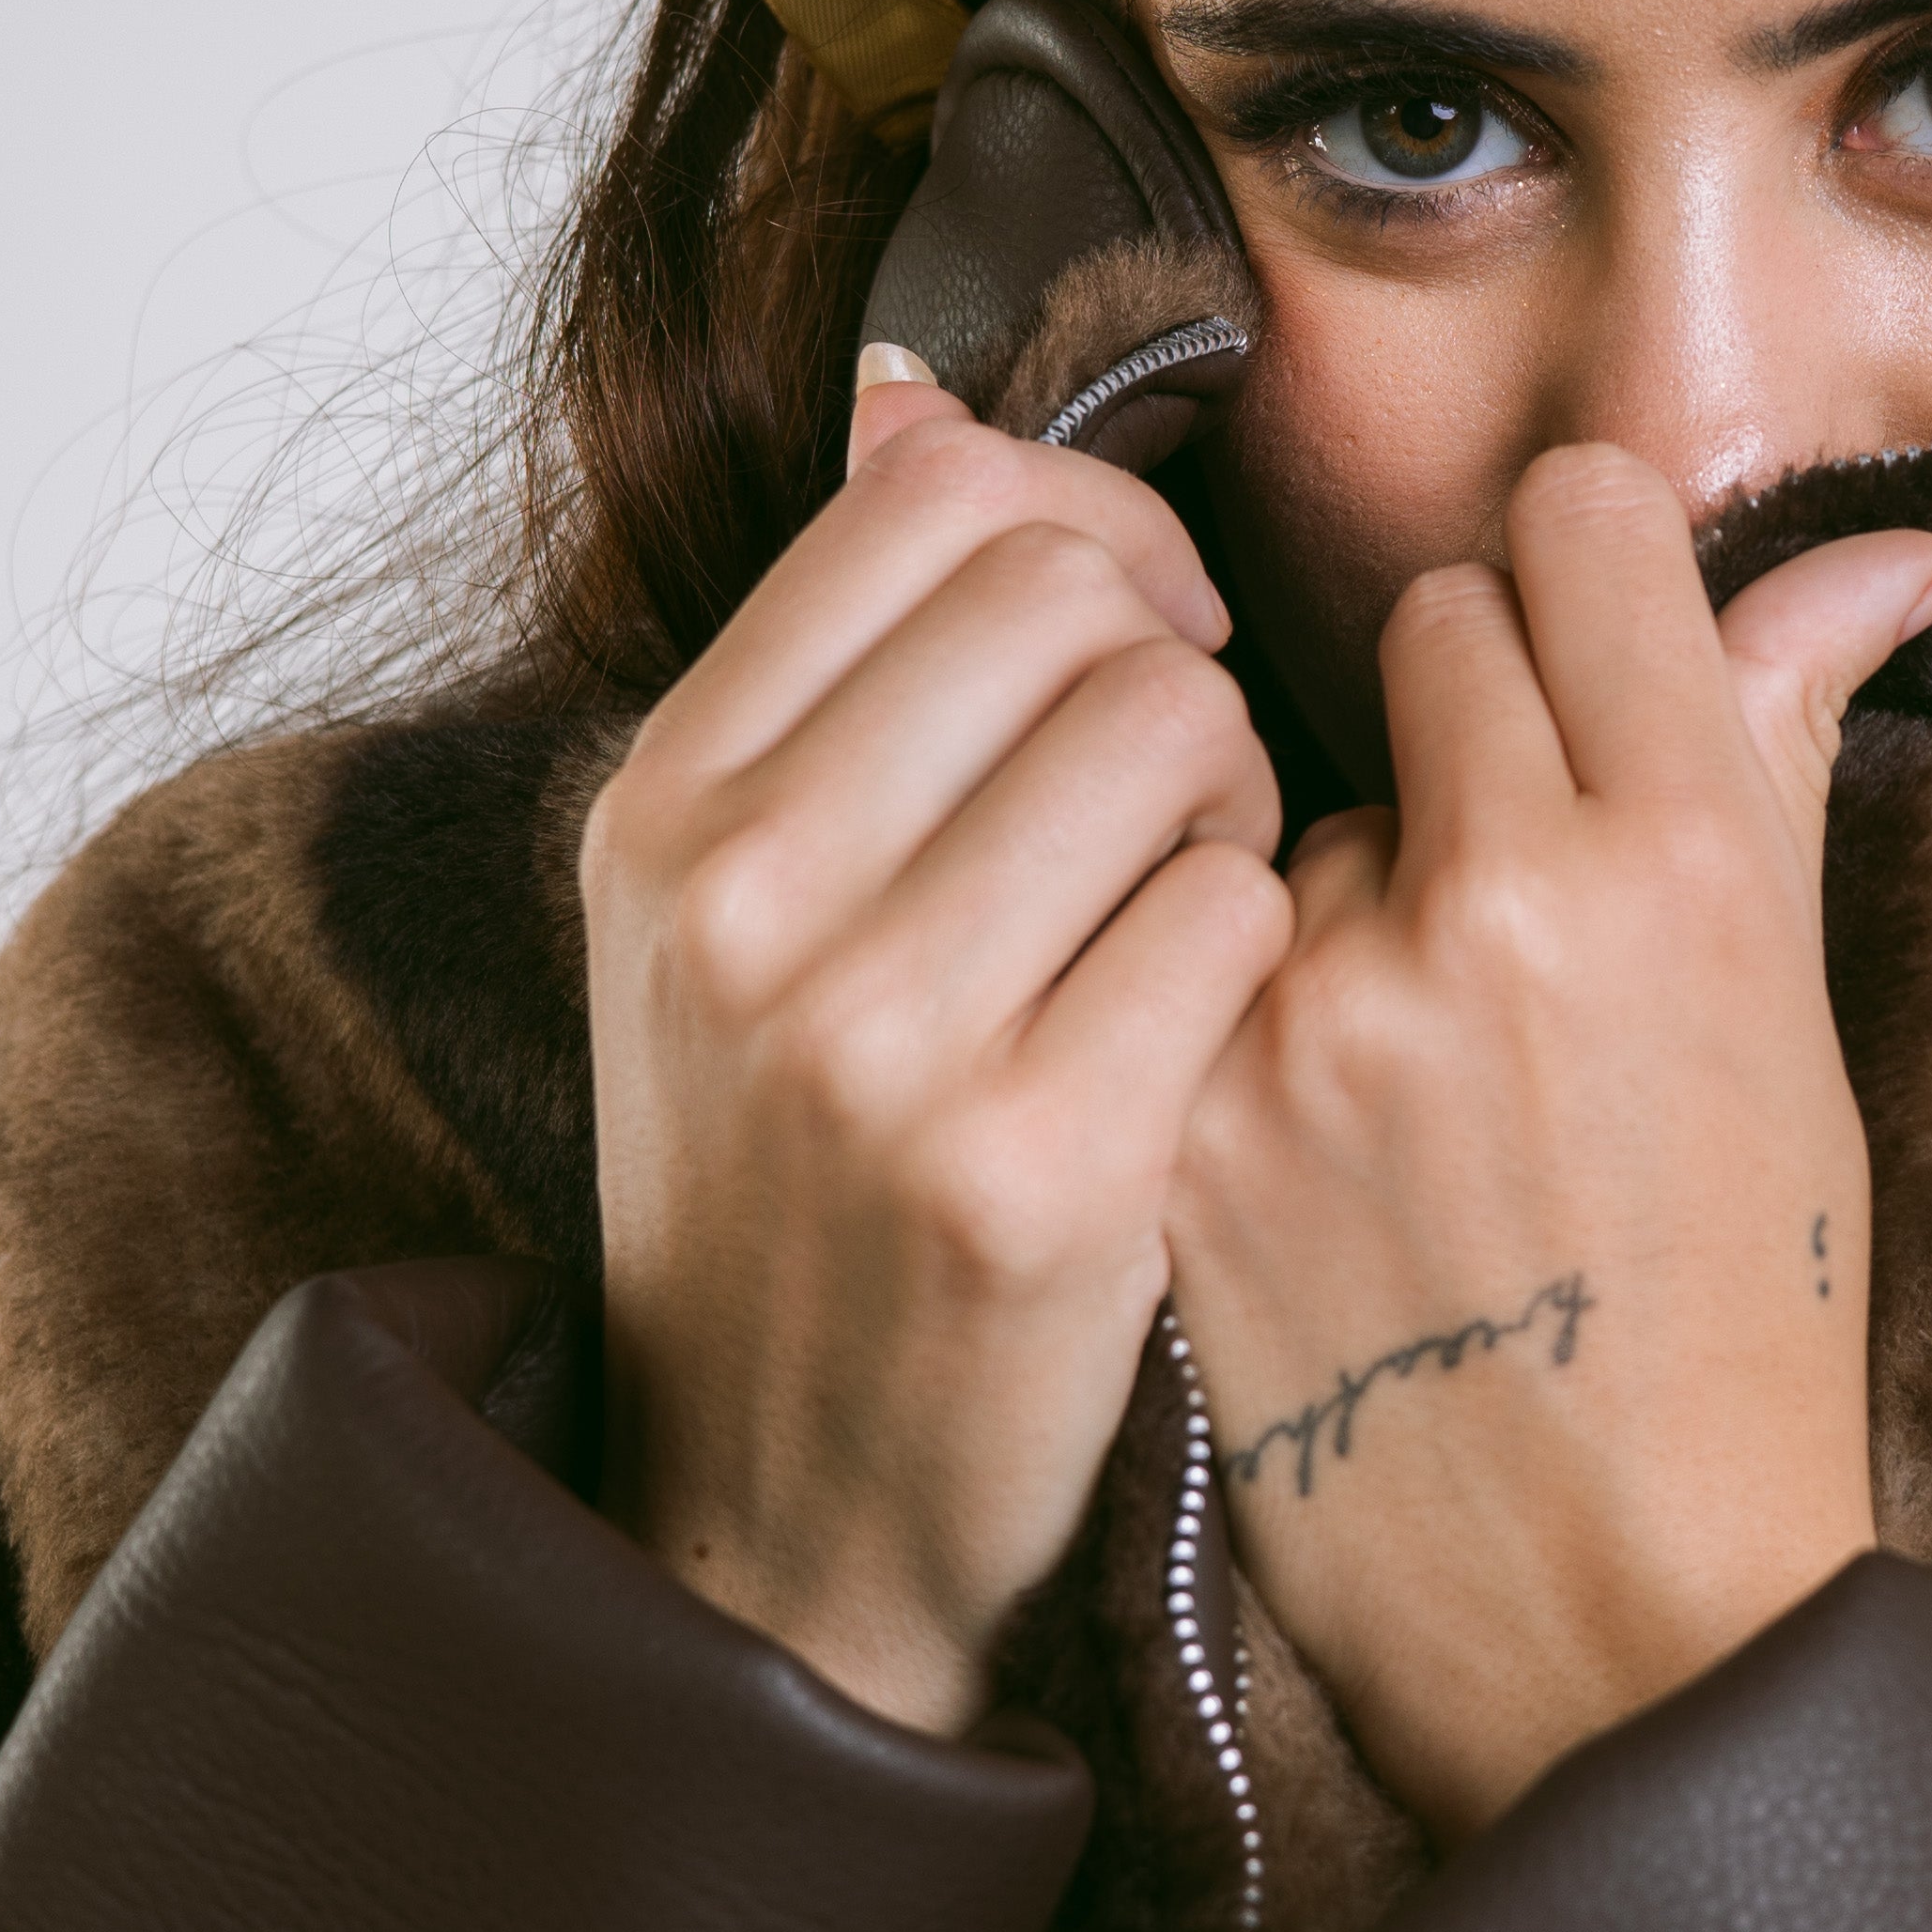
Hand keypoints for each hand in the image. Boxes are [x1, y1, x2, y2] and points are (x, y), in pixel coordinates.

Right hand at [583, 379, 1292, 1733]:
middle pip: (1074, 599)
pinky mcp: (1036, 1169)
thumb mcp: (727, 918)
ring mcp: (879, 1041)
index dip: (1089, 533)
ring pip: (1180, 733)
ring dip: (1238, 804)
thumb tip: (917, 402)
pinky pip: (1246, 912)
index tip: (1130, 639)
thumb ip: (830, 668)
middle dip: (1175, 671)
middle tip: (1177, 801)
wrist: (786, 1529)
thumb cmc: (802, 1185)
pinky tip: (1215, 1031)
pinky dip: (1267, 949)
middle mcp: (743, 904)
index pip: (931, 501)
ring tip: (1192, 911)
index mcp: (663, 809)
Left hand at [1166, 444, 1931, 1836]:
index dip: (1584, 565)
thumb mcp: (1795, 1025)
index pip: (1582, 523)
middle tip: (1522, 867)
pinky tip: (1337, 1149)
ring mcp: (1324, 1008)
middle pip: (1431, 620)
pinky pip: (1214, 956)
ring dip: (1363, 886)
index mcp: (1689, 857)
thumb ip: (1786, 752)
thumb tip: (1902, 542)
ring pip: (1310, 804)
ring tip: (1436, 1072)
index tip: (1589, 634)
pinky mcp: (1190, 1111)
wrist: (1610, 1615)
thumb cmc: (1740, 1322)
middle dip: (1475, 707)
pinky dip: (1264, 1018)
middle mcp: (1502, 898)